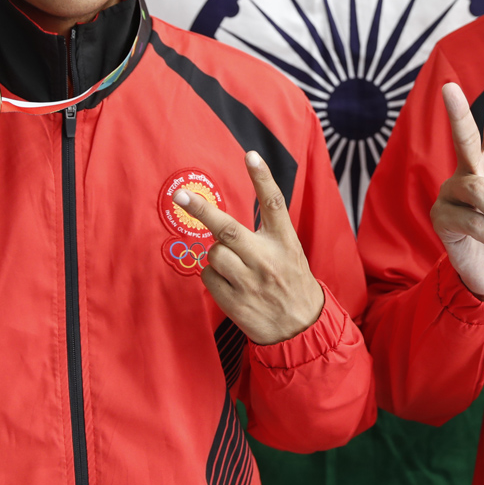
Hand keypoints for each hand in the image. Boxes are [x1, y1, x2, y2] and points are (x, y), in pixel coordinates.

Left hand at [174, 151, 324, 344]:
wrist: (301, 329)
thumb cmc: (292, 282)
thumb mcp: (290, 251)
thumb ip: (267, 232)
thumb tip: (231, 212)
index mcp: (285, 241)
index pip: (274, 203)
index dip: (262, 177)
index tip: (250, 155)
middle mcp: (267, 258)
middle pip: (228, 228)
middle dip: (201, 210)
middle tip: (181, 196)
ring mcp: (250, 281)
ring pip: (214, 254)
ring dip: (216, 255)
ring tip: (234, 266)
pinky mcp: (235, 301)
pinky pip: (208, 277)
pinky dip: (214, 276)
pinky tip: (230, 283)